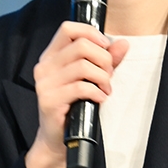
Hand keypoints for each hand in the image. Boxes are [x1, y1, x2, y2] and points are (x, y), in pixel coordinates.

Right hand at [24, 21, 128, 167]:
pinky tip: (99, 98)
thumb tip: (123, 43)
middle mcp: (45, 66)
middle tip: (109, 75)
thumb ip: (106, 60)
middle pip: (80, 46)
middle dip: (103, 59)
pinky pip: (80, 87)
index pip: (68, 29)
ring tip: (105, 89)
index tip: (105, 47)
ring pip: (82, 66)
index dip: (91, 33)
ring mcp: (45, 83)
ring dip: (102, 77)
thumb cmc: (75, 106)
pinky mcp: (49, 100)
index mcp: (51, 56)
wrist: (58, 138)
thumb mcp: (92, 79)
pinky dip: (96, 92)